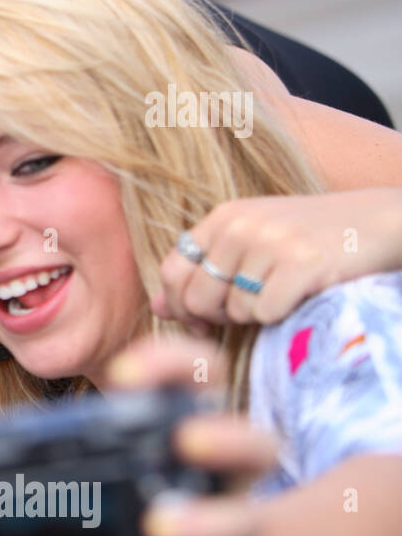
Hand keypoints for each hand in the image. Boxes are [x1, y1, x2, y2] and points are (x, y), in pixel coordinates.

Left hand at [89, 335, 278, 535]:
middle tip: (185, 440)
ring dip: (203, 522)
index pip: (202, 375)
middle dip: (224, 436)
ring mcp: (229, 534)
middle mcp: (226, 477)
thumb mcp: (107, 461)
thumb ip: (59, 445)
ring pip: (240, 522)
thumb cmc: (134, 500)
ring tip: (158, 527)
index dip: (171, 363)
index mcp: (195, 425)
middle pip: (257, 443)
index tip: (120, 377)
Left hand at [153, 189, 401, 329]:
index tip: (202, 318)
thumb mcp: (251, 246)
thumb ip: (203, 273)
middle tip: (250, 309)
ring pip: (234, 310)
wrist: (378, 222)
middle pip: (197, 298)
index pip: (172, 272)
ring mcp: (270, 242)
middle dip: (217, 317)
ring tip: (284, 292)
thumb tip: (158, 307)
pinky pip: (266, 313)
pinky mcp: (301, 264)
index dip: (181, 304)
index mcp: (223, 217)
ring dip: (257, 314)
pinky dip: (282, 316)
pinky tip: (301, 296)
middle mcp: (240, 225)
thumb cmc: (309, 239)